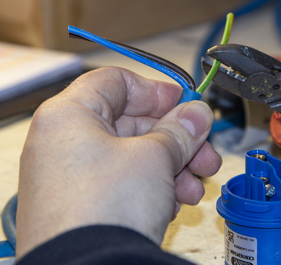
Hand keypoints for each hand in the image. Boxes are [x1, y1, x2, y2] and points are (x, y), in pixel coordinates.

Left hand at [16, 67, 220, 256]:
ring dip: (172, 166)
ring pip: (133, 156)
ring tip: (196, 185)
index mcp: (70, 115)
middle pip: (131, 123)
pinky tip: (175, 202)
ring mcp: (72, 176)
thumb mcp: (154, 157)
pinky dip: (154, 187)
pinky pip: (124, 182)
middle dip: (176, 137)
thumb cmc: (104, 210)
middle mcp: (64, 143)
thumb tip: (197, 114)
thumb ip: (179, 129)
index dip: (156, 90)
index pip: (117, 82)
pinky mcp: (82, 204)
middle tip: (204, 147)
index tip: (184, 102)